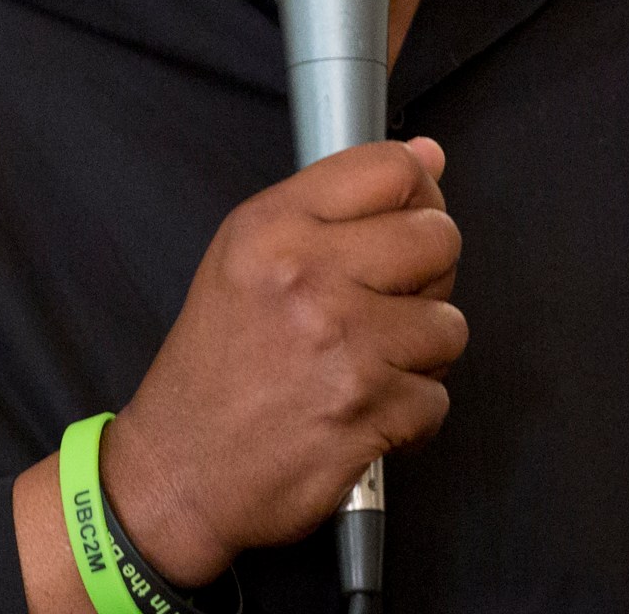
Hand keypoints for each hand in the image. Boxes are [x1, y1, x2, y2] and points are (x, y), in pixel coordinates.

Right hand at [98, 136, 466, 585]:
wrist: (178, 472)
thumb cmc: (213, 368)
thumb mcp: (247, 259)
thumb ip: (338, 203)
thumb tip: (427, 157)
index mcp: (272, 229)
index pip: (391, 169)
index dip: (418, 194)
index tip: (410, 218)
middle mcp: (308, 277)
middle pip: (438, 239)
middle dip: (427, 276)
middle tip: (385, 303)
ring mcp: (343, 345)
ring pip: (450, 325)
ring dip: (420, 353)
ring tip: (367, 363)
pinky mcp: (368, 411)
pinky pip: (437, 399)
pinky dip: (408, 415)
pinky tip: (363, 410)